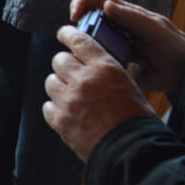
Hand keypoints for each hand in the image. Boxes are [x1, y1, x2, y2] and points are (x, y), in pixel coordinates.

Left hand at [43, 25, 156, 161]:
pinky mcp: (60, 120)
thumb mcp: (131, 86)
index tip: (63, 33)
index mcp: (105, 68)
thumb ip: (109, 73)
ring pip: (50, 82)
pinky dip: (55, 107)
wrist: (131, 151)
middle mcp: (83, 80)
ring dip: (59, 85)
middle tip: (72, 72)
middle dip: (65, 64)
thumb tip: (95, 65)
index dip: (68, 34)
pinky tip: (67, 112)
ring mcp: (68, 100)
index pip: (79, 41)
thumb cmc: (137, 120)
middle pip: (59, 60)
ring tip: (71, 95)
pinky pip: (47, 106)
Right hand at [69, 0, 184, 94]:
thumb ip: (133, 17)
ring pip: (85, 41)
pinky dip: (90, 63)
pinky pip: (92, 60)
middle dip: (79, 31)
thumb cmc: (172, 45)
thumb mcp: (156, 30)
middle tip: (86, 45)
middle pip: (85, 21)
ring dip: (83, 49)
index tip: (75, 18)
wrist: (181, 72)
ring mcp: (110, 44)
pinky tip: (99, 70)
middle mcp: (112, 26)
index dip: (80, 3)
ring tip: (96, 60)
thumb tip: (105, 5)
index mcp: (123, 13)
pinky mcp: (109, 62)